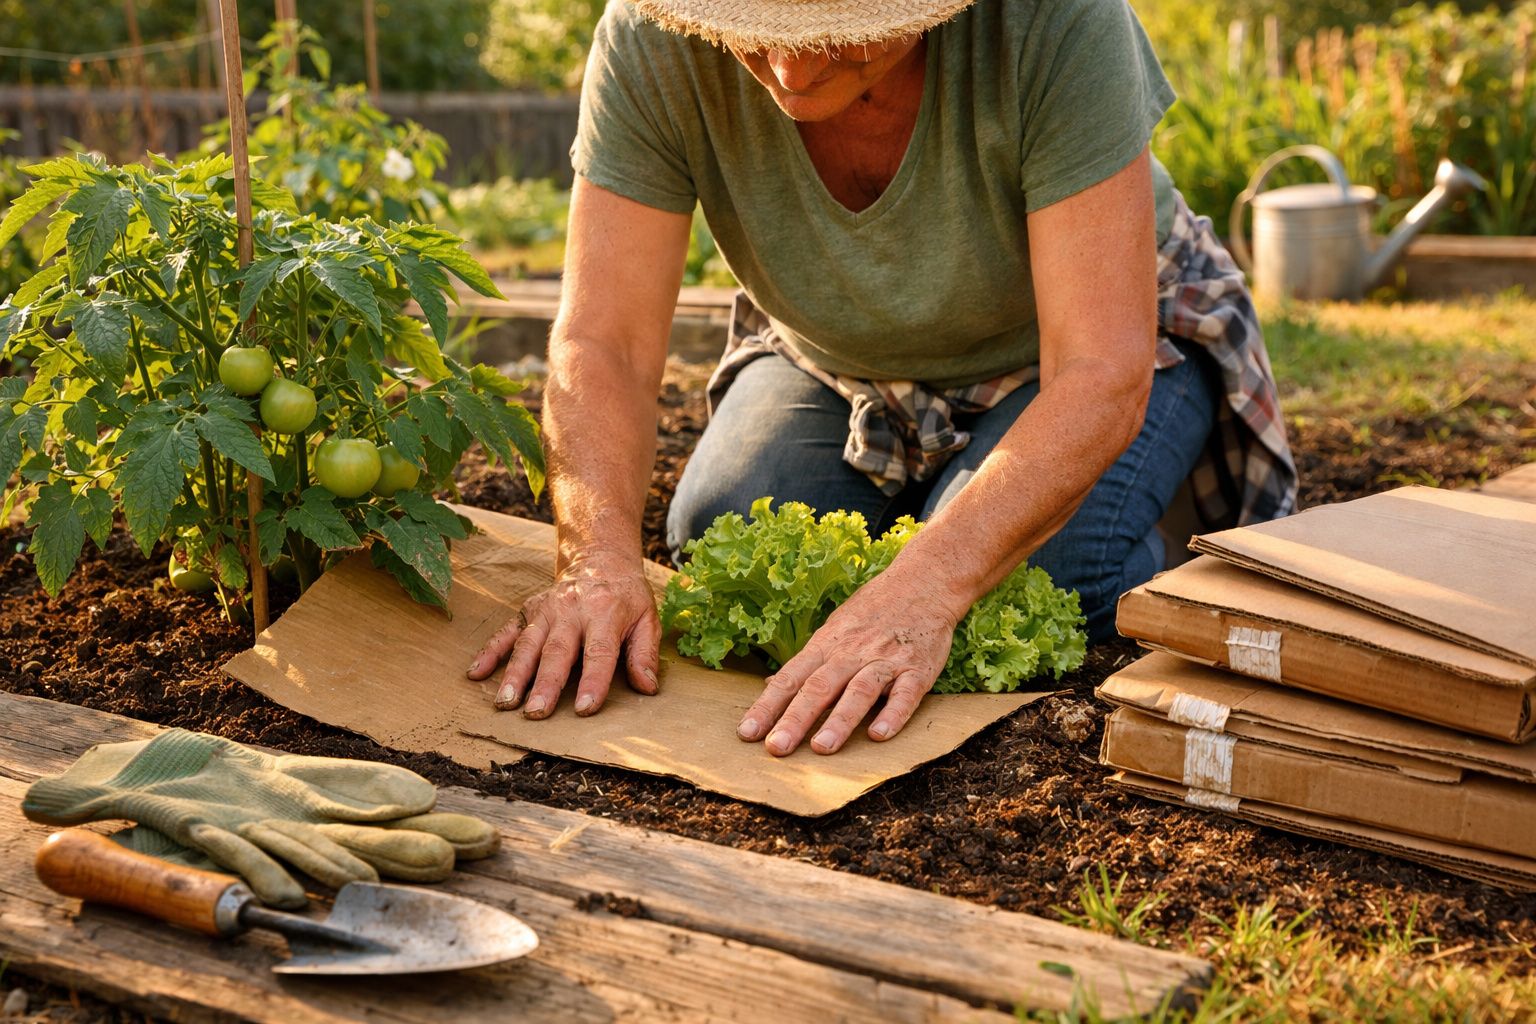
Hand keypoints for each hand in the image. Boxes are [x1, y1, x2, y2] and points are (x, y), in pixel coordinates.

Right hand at [466, 553, 660, 717]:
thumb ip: (645, 654)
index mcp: (606, 613)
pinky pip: (506, 631)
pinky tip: (476, 673)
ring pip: (528, 644)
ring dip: (515, 674)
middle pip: (557, 651)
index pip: (599, 652)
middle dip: (546, 683)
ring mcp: (547, 609)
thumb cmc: (626, 597)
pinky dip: (490, 652)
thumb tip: (647, 688)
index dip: (594, 681)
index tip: (586, 708)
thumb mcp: (647, 619)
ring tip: (505, 702)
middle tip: (536, 712)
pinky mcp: (529, 610)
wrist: (599, 559)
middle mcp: (572, 610)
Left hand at [736, 568, 958, 755]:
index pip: (790, 678)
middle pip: (819, 687)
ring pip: (859, 691)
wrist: (922, 583)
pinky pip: (906, 693)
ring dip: (840, 720)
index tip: (747, 733)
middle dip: (796, 719)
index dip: (768, 706)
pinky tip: (879, 734)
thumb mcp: (833, 630)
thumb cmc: (872, 610)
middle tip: (776, 748)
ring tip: (821, 748)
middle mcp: (852, 653)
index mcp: (827, 645)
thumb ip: (807, 662)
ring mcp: (885, 660)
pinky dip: (893, 713)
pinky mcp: (918, 669)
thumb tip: (770, 686)